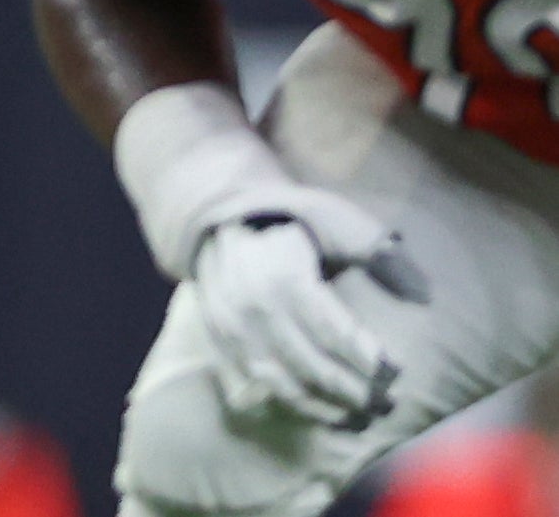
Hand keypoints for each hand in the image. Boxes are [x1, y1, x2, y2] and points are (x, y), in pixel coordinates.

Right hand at [187, 188, 425, 427]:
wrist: (219, 226)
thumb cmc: (290, 227)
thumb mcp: (335, 224)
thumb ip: (377, 253)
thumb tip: (424, 295)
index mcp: (284, 279)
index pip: (334, 334)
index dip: (368, 360)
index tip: (397, 372)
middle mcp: (254, 310)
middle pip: (313, 367)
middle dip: (356, 392)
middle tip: (388, 403)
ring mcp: (232, 331)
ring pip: (285, 386)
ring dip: (328, 409)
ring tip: (362, 418)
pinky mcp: (219, 345)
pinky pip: (258, 389)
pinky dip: (293, 406)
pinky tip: (324, 414)